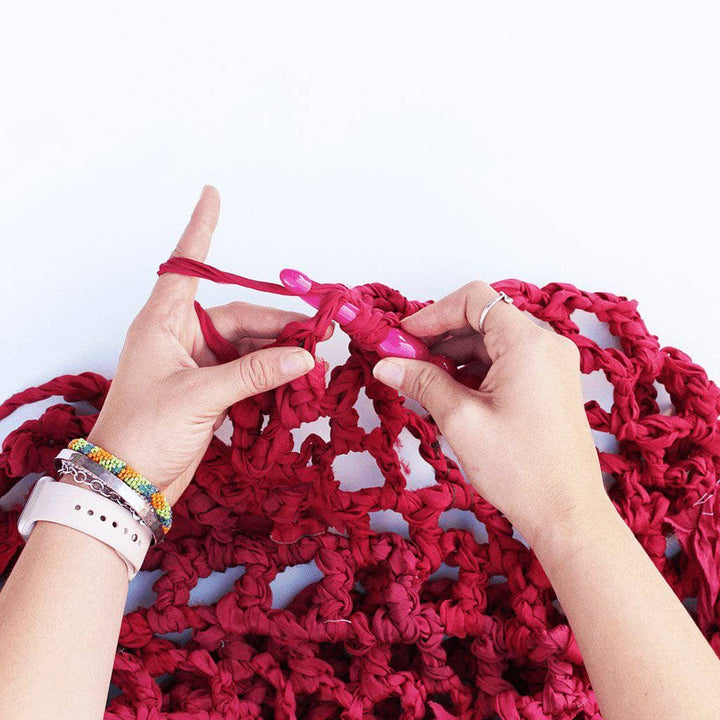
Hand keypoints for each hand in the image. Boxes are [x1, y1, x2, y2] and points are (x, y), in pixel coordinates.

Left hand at [86, 186, 325, 504]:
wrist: (127, 484)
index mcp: (164, 324)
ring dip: (279, 358)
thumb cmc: (143, 432)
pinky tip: (292, 387)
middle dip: (278, 327)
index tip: (212, 194)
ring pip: (248, 349)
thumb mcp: (200, 397)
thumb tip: (302, 358)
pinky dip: (269, 381)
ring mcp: (196, 366)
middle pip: (239, 318)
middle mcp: (181, 338)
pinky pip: (247, 376)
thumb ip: (254, 374)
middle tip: (318, 335)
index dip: (200, 229)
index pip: (186, 266)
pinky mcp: (208, 393)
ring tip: (312, 366)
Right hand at [372, 281, 608, 547]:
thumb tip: (387, 364)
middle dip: (440, 337)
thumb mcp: (460, 420)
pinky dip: (474, 371)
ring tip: (422, 382)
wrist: (566, 513)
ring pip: (491, 343)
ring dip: (454, 356)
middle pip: (482, 319)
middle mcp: (546, 346)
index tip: (404, 336)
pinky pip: (505, 362)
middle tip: (404, 361)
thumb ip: (422, 382)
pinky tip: (448, 394)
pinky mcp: (548, 385)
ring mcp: (550, 366)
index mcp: (529, 343)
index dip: (433, 313)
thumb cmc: (522, 470)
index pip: (474, 300)